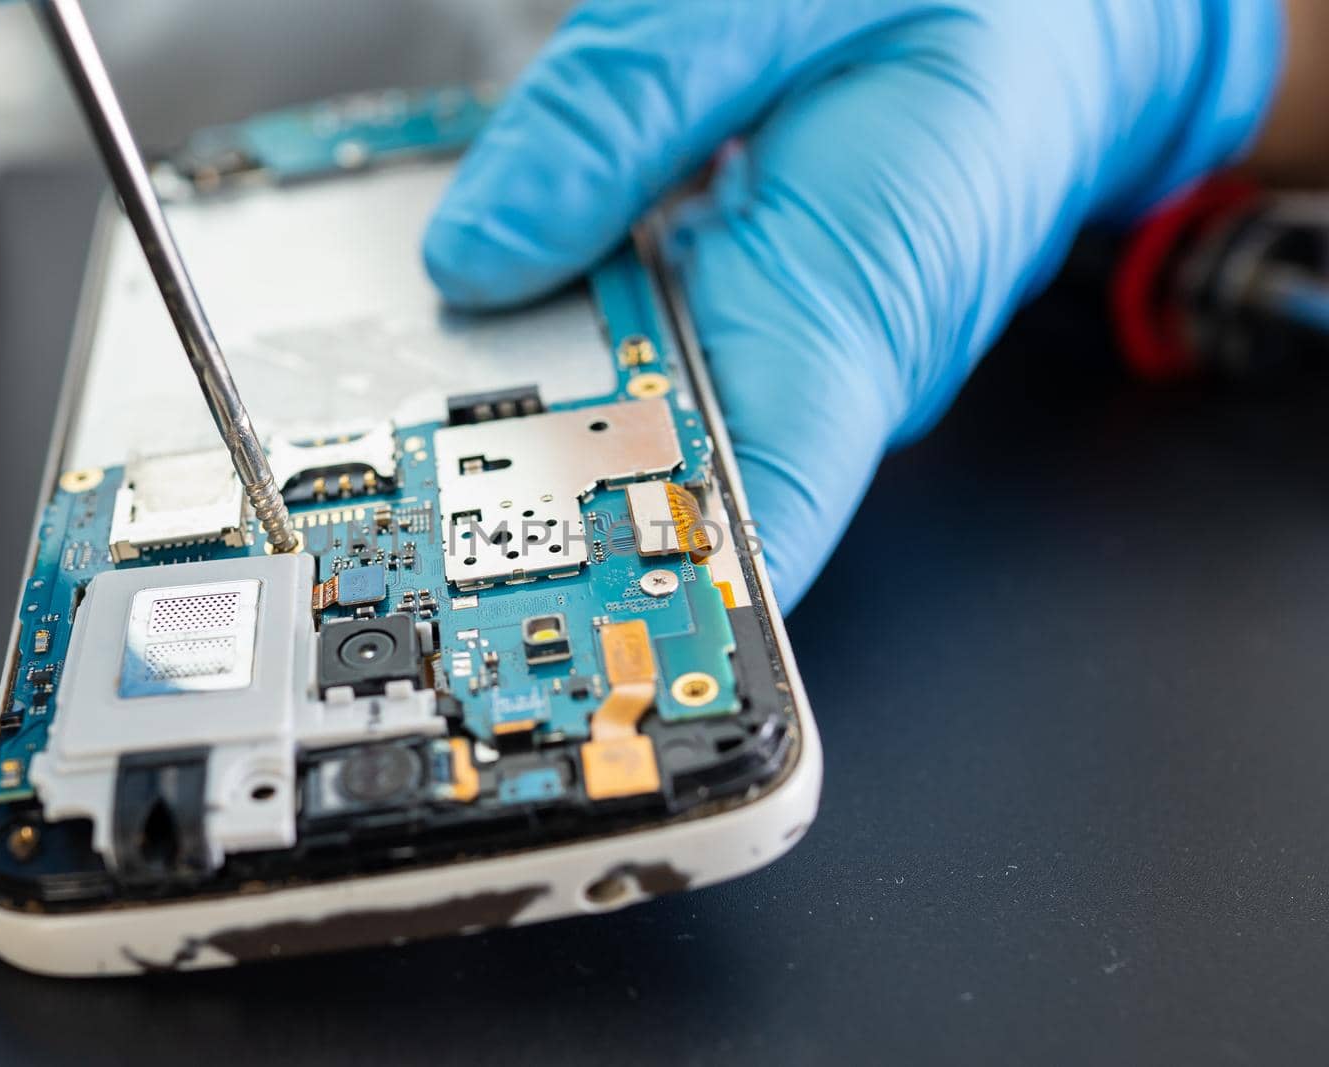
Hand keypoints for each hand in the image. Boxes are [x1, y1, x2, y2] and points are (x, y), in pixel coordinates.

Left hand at [424, 0, 1280, 610]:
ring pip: (643, 429)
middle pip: (656, 491)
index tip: (521, 626)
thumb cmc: (972, 9)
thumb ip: (618, 119)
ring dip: (532, 425)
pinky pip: (657, 364)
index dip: (630, 597)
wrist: (1073, 13)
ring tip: (409, 413)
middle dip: (526, 504)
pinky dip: (572, 352)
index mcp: (845, 316)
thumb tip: (477, 249)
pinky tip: (492, 320)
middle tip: (399, 500)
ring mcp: (800, 360)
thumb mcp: (774, 10)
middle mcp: (825, 374)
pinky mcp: (773, 327)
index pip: (744, 526)